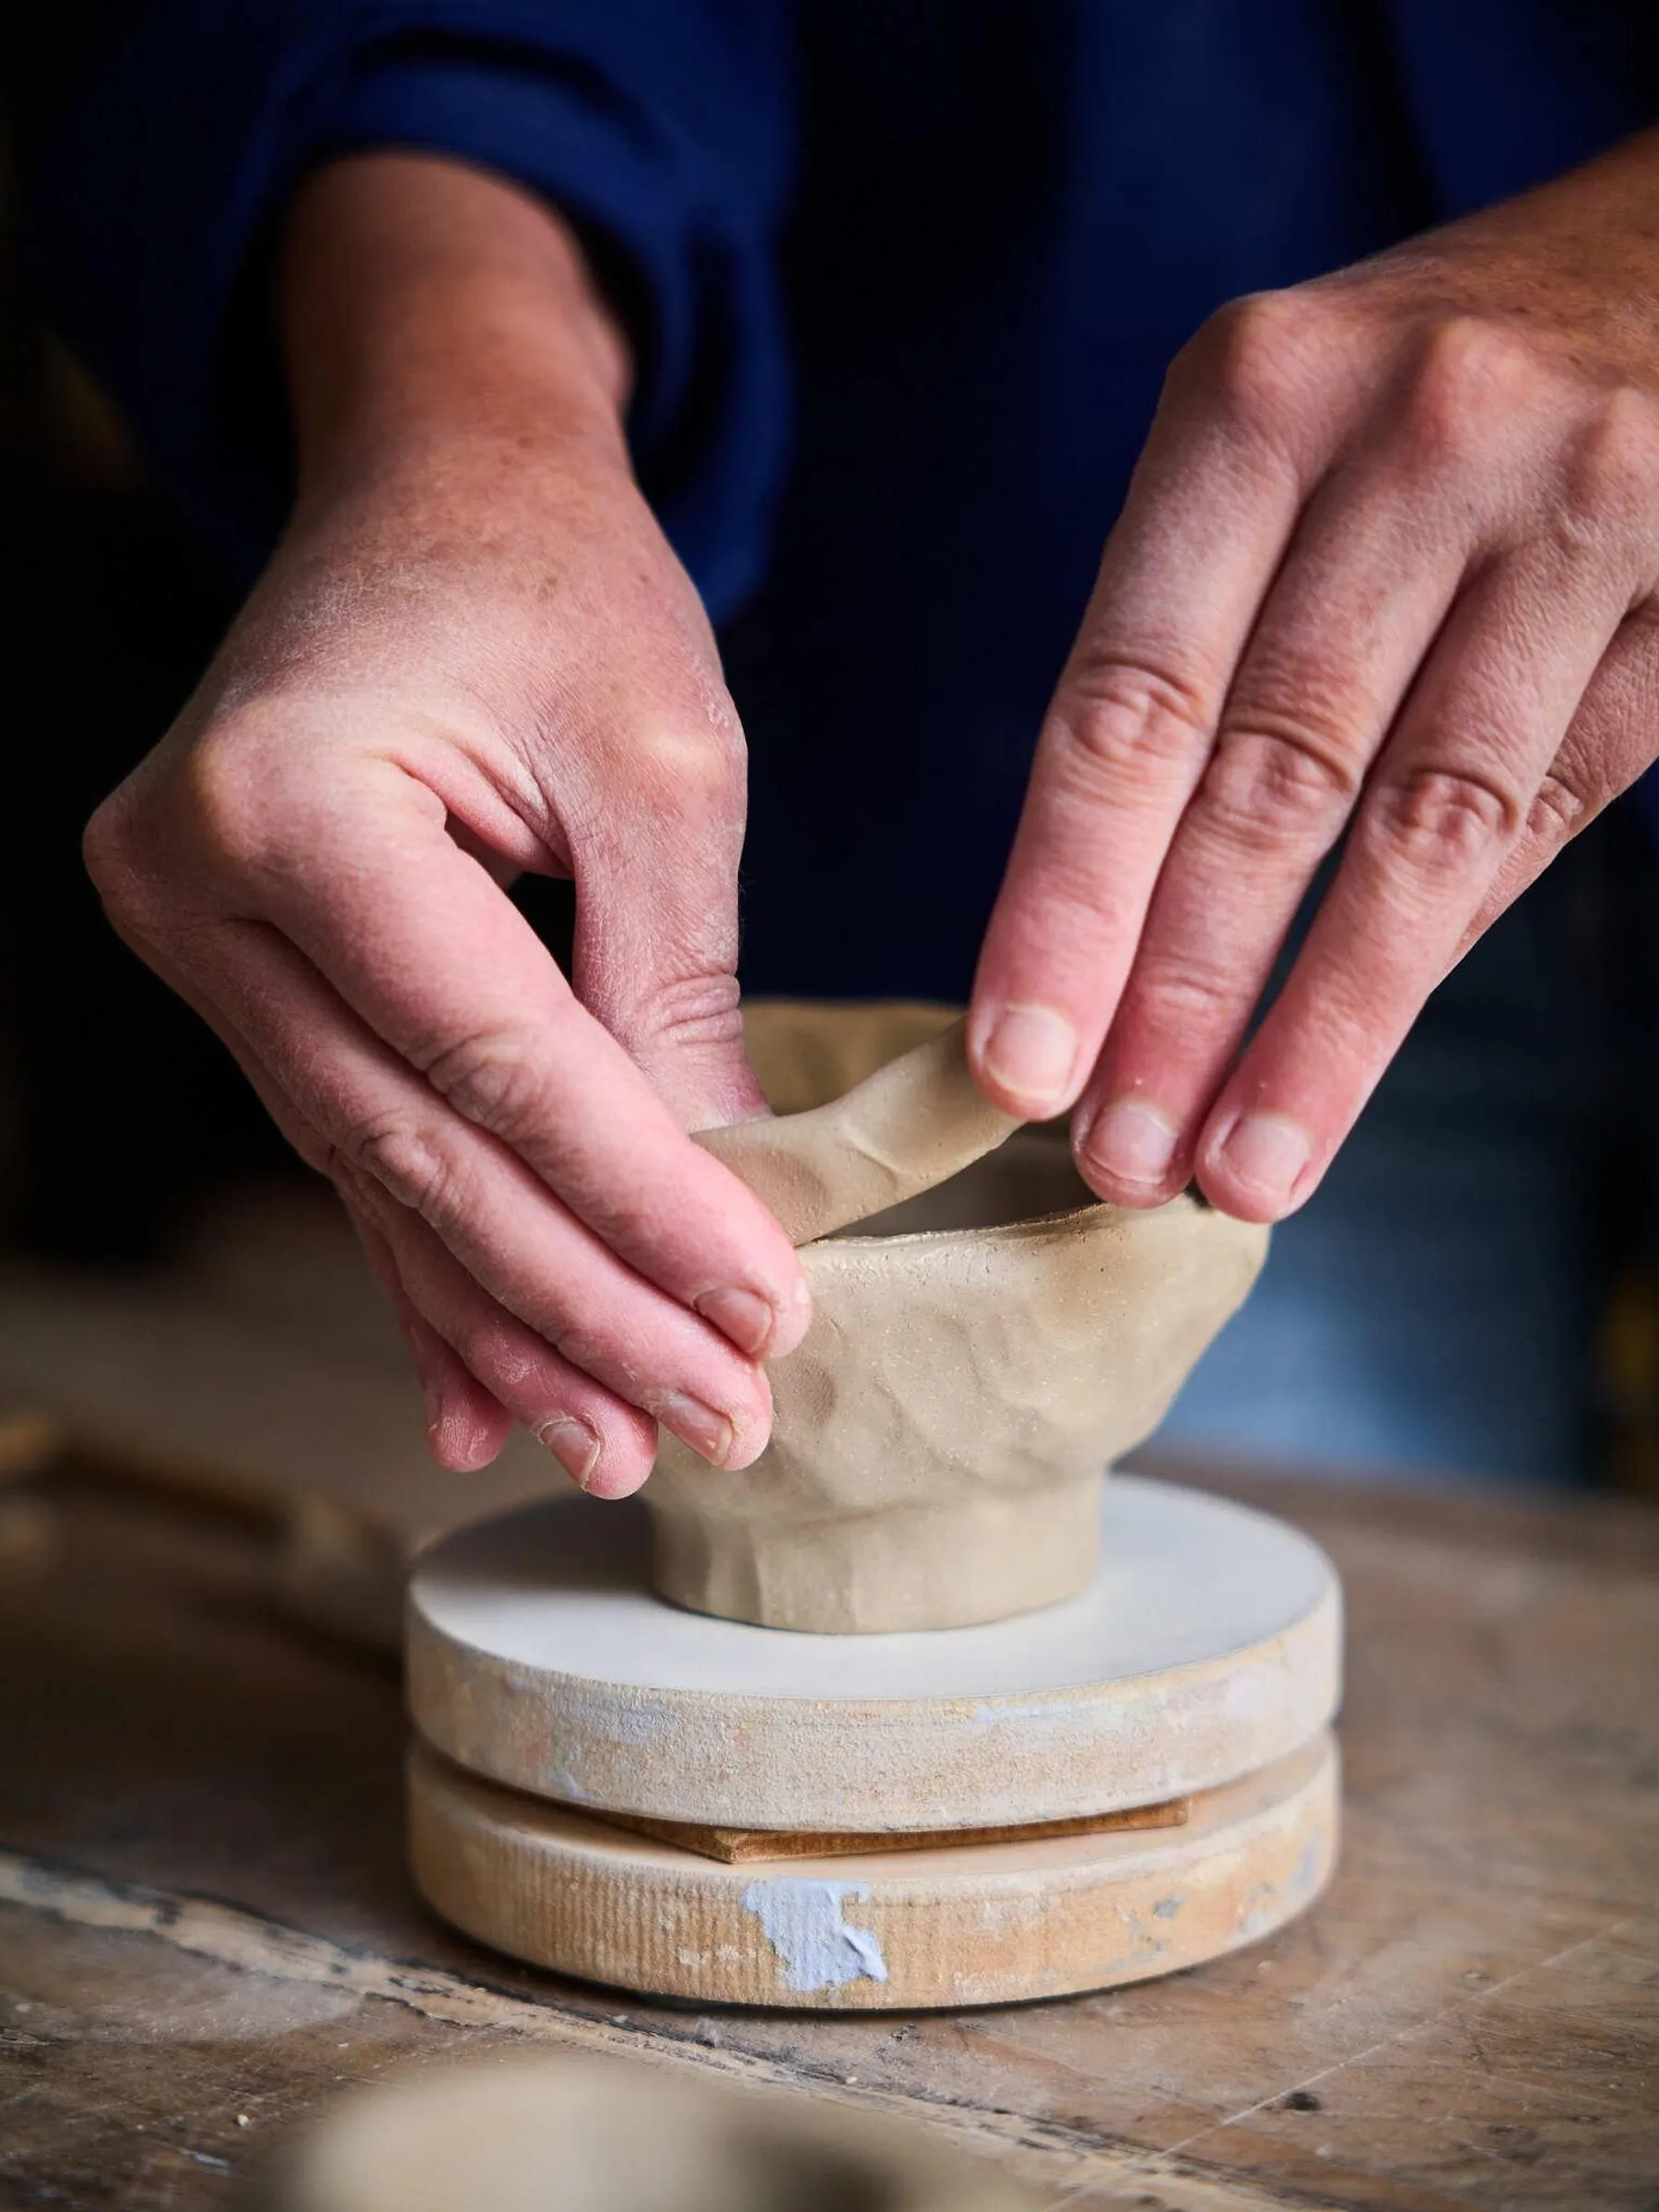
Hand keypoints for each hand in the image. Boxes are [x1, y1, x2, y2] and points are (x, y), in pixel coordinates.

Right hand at [83, 155, 808, 1494]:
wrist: (433, 485)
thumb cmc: (557, 583)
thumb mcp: (661, 765)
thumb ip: (675, 989)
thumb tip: (721, 1199)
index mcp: (291, 800)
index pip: (495, 1061)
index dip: (639, 1206)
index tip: (765, 1315)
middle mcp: (196, 885)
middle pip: (419, 1152)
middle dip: (582, 1304)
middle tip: (711, 1419)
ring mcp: (194, 942)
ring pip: (379, 1178)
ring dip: (511, 1320)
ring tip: (625, 1437)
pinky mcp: (234, 977)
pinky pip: (349, 1148)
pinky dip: (434, 1268)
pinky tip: (487, 1394)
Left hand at [971, 127, 1658, 1220]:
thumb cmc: (1419, 384)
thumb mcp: (1275, 435)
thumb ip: (1196, 635)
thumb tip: (1095, 926)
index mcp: (1256, 400)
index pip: (1130, 699)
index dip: (1065, 902)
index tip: (1015, 1064)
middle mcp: (1416, 437)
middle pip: (1266, 783)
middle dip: (1179, 999)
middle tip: (1116, 1164)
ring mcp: (1575, 508)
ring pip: (1421, 830)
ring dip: (1319, 1028)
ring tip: (1238, 1171)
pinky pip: (1543, 810)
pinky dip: (1440, 951)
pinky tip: (1354, 1060)